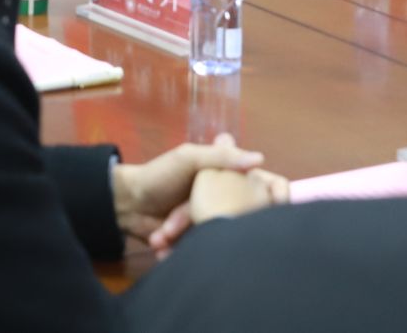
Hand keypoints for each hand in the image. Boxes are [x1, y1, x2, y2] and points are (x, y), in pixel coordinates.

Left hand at [147, 168, 290, 253]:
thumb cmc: (159, 174)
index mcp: (231, 177)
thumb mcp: (188, 158)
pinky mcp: (202, 243)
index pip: (270, 186)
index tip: (273, 207)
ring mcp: (216, 222)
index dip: (279, 197)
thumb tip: (259, 158)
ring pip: (223, 234)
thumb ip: (221, 157)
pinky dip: (181, 248)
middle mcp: (229, 200)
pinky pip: (205, 250)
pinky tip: (163, 242)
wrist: (127, 204)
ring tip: (168, 229)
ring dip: (192, 233)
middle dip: (219, 218)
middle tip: (200, 218)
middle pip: (245, 214)